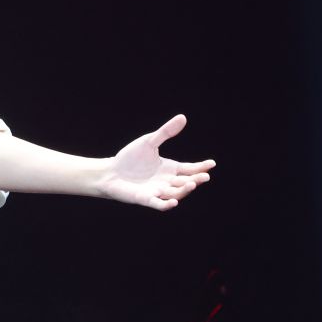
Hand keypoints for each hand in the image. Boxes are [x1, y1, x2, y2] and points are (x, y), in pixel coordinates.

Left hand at [100, 114, 214, 209]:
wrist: (110, 171)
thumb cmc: (130, 158)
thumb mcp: (149, 142)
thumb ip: (165, 132)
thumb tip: (182, 117)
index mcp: (170, 168)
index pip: (190, 169)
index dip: (201, 167)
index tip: (212, 164)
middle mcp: (166, 181)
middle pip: (186, 182)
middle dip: (196, 180)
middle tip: (205, 177)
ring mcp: (157, 191)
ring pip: (176, 193)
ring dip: (185, 190)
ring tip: (191, 183)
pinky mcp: (145, 199)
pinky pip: (159, 204)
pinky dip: (167, 204)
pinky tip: (174, 202)